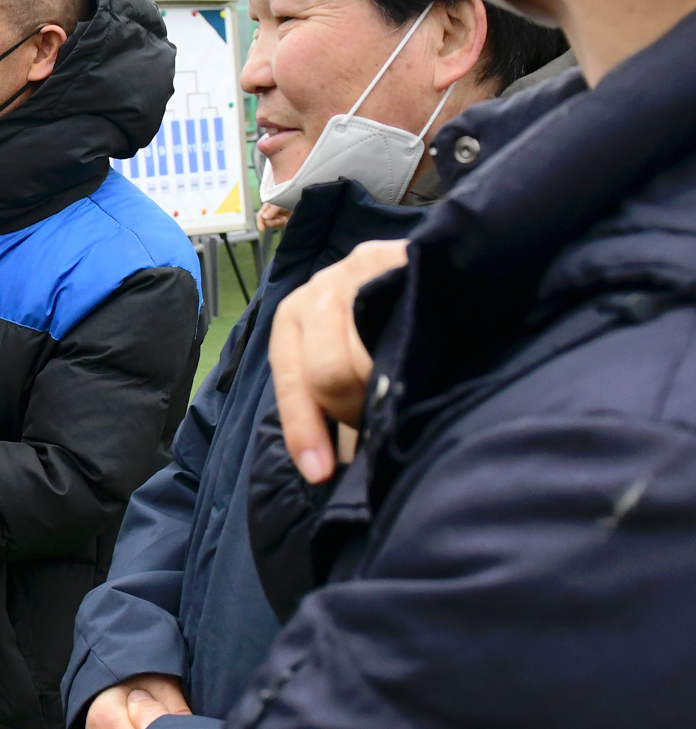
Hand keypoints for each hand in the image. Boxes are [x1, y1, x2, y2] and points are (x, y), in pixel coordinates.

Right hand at [256, 201, 290, 231]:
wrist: (298, 204)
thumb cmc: (288, 200)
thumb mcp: (278, 205)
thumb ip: (271, 211)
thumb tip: (264, 217)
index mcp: (267, 207)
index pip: (260, 216)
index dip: (260, 222)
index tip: (262, 229)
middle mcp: (270, 213)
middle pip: (266, 222)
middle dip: (273, 222)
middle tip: (280, 219)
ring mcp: (275, 217)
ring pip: (272, 225)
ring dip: (279, 222)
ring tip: (284, 217)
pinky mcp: (281, 221)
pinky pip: (279, 226)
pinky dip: (283, 223)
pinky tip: (286, 219)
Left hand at [270, 239, 409, 483]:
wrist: (436, 270)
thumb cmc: (381, 328)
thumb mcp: (346, 362)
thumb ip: (336, 403)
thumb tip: (334, 463)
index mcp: (294, 319)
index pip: (291, 380)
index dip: (304, 430)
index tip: (321, 472)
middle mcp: (318, 290)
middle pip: (325, 371)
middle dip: (354, 407)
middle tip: (383, 412)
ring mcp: (356, 269)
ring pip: (361, 348)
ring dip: (383, 380)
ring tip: (404, 384)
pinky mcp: (397, 256)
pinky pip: (399, 313)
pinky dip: (408, 344)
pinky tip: (421, 356)